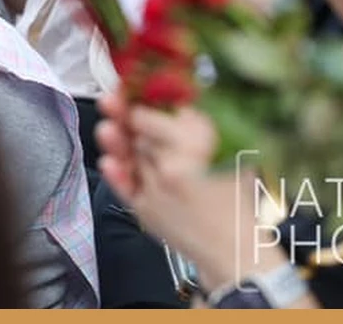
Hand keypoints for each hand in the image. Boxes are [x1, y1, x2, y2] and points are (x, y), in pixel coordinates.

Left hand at [96, 94, 272, 294]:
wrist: (235, 251)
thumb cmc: (235, 202)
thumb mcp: (230, 157)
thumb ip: (199, 131)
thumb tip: (177, 108)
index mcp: (195, 150)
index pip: (155, 119)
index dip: (143, 104)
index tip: (136, 92)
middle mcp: (171, 168)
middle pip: (140, 135)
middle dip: (131, 120)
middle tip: (116, 104)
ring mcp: (154, 190)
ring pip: (130, 155)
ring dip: (118, 141)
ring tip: (107, 128)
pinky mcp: (145, 210)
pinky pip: (123, 187)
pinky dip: (116, 173)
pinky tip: (109, 161)